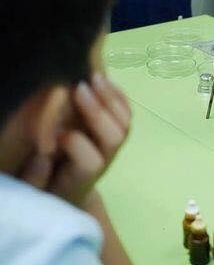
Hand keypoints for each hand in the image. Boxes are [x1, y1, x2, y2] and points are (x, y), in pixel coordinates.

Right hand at [20, 74, 130, 205]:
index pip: (90, 162)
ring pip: (125, 123)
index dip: (76, 143)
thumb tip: (46, 151)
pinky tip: (103, 80)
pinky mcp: (118, 131)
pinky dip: (118, 94)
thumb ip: (37, 173)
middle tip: (77, 88)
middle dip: (97, 111)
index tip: (56, 132)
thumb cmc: (47, 185)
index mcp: (83, 178)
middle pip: (114, 137)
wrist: (69, 186)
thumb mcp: (36, 186)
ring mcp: (115, 146)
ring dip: (110, 98)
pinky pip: (127, 112)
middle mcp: (105, 161)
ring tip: (92, 78)